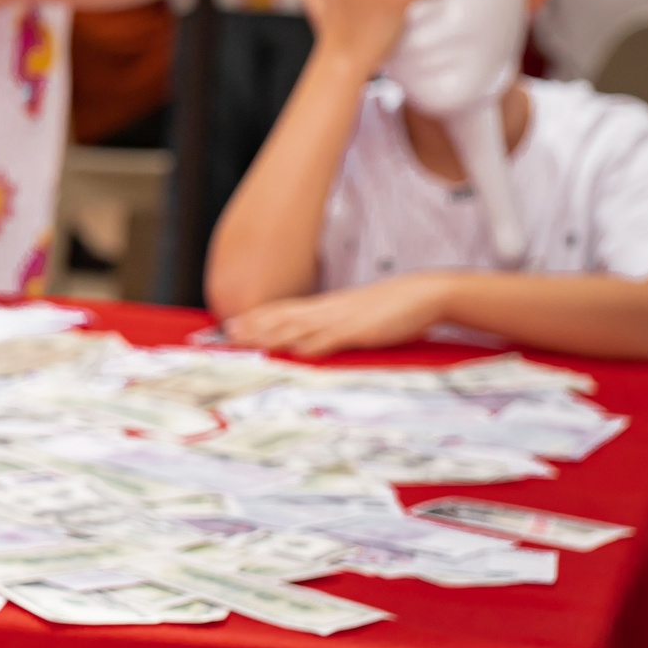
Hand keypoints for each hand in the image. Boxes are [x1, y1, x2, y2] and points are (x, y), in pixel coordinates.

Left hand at [225, 275, 449, 357]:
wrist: (423, 294)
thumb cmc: (392, 307)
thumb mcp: (356, 315)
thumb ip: (335, 325)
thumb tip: (316, 339)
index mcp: (325, 306)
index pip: (282, 310)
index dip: (257, 317)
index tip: (232, 324)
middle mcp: (326, 310)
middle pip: (280, 317)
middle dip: (251, 326)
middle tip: (224, 334)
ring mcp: (339, 319)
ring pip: (295, 327)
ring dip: (267, 334)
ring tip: (242, 340)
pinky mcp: (357, 330)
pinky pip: (327, 339)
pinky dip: (306, 346)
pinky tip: (289, 352)